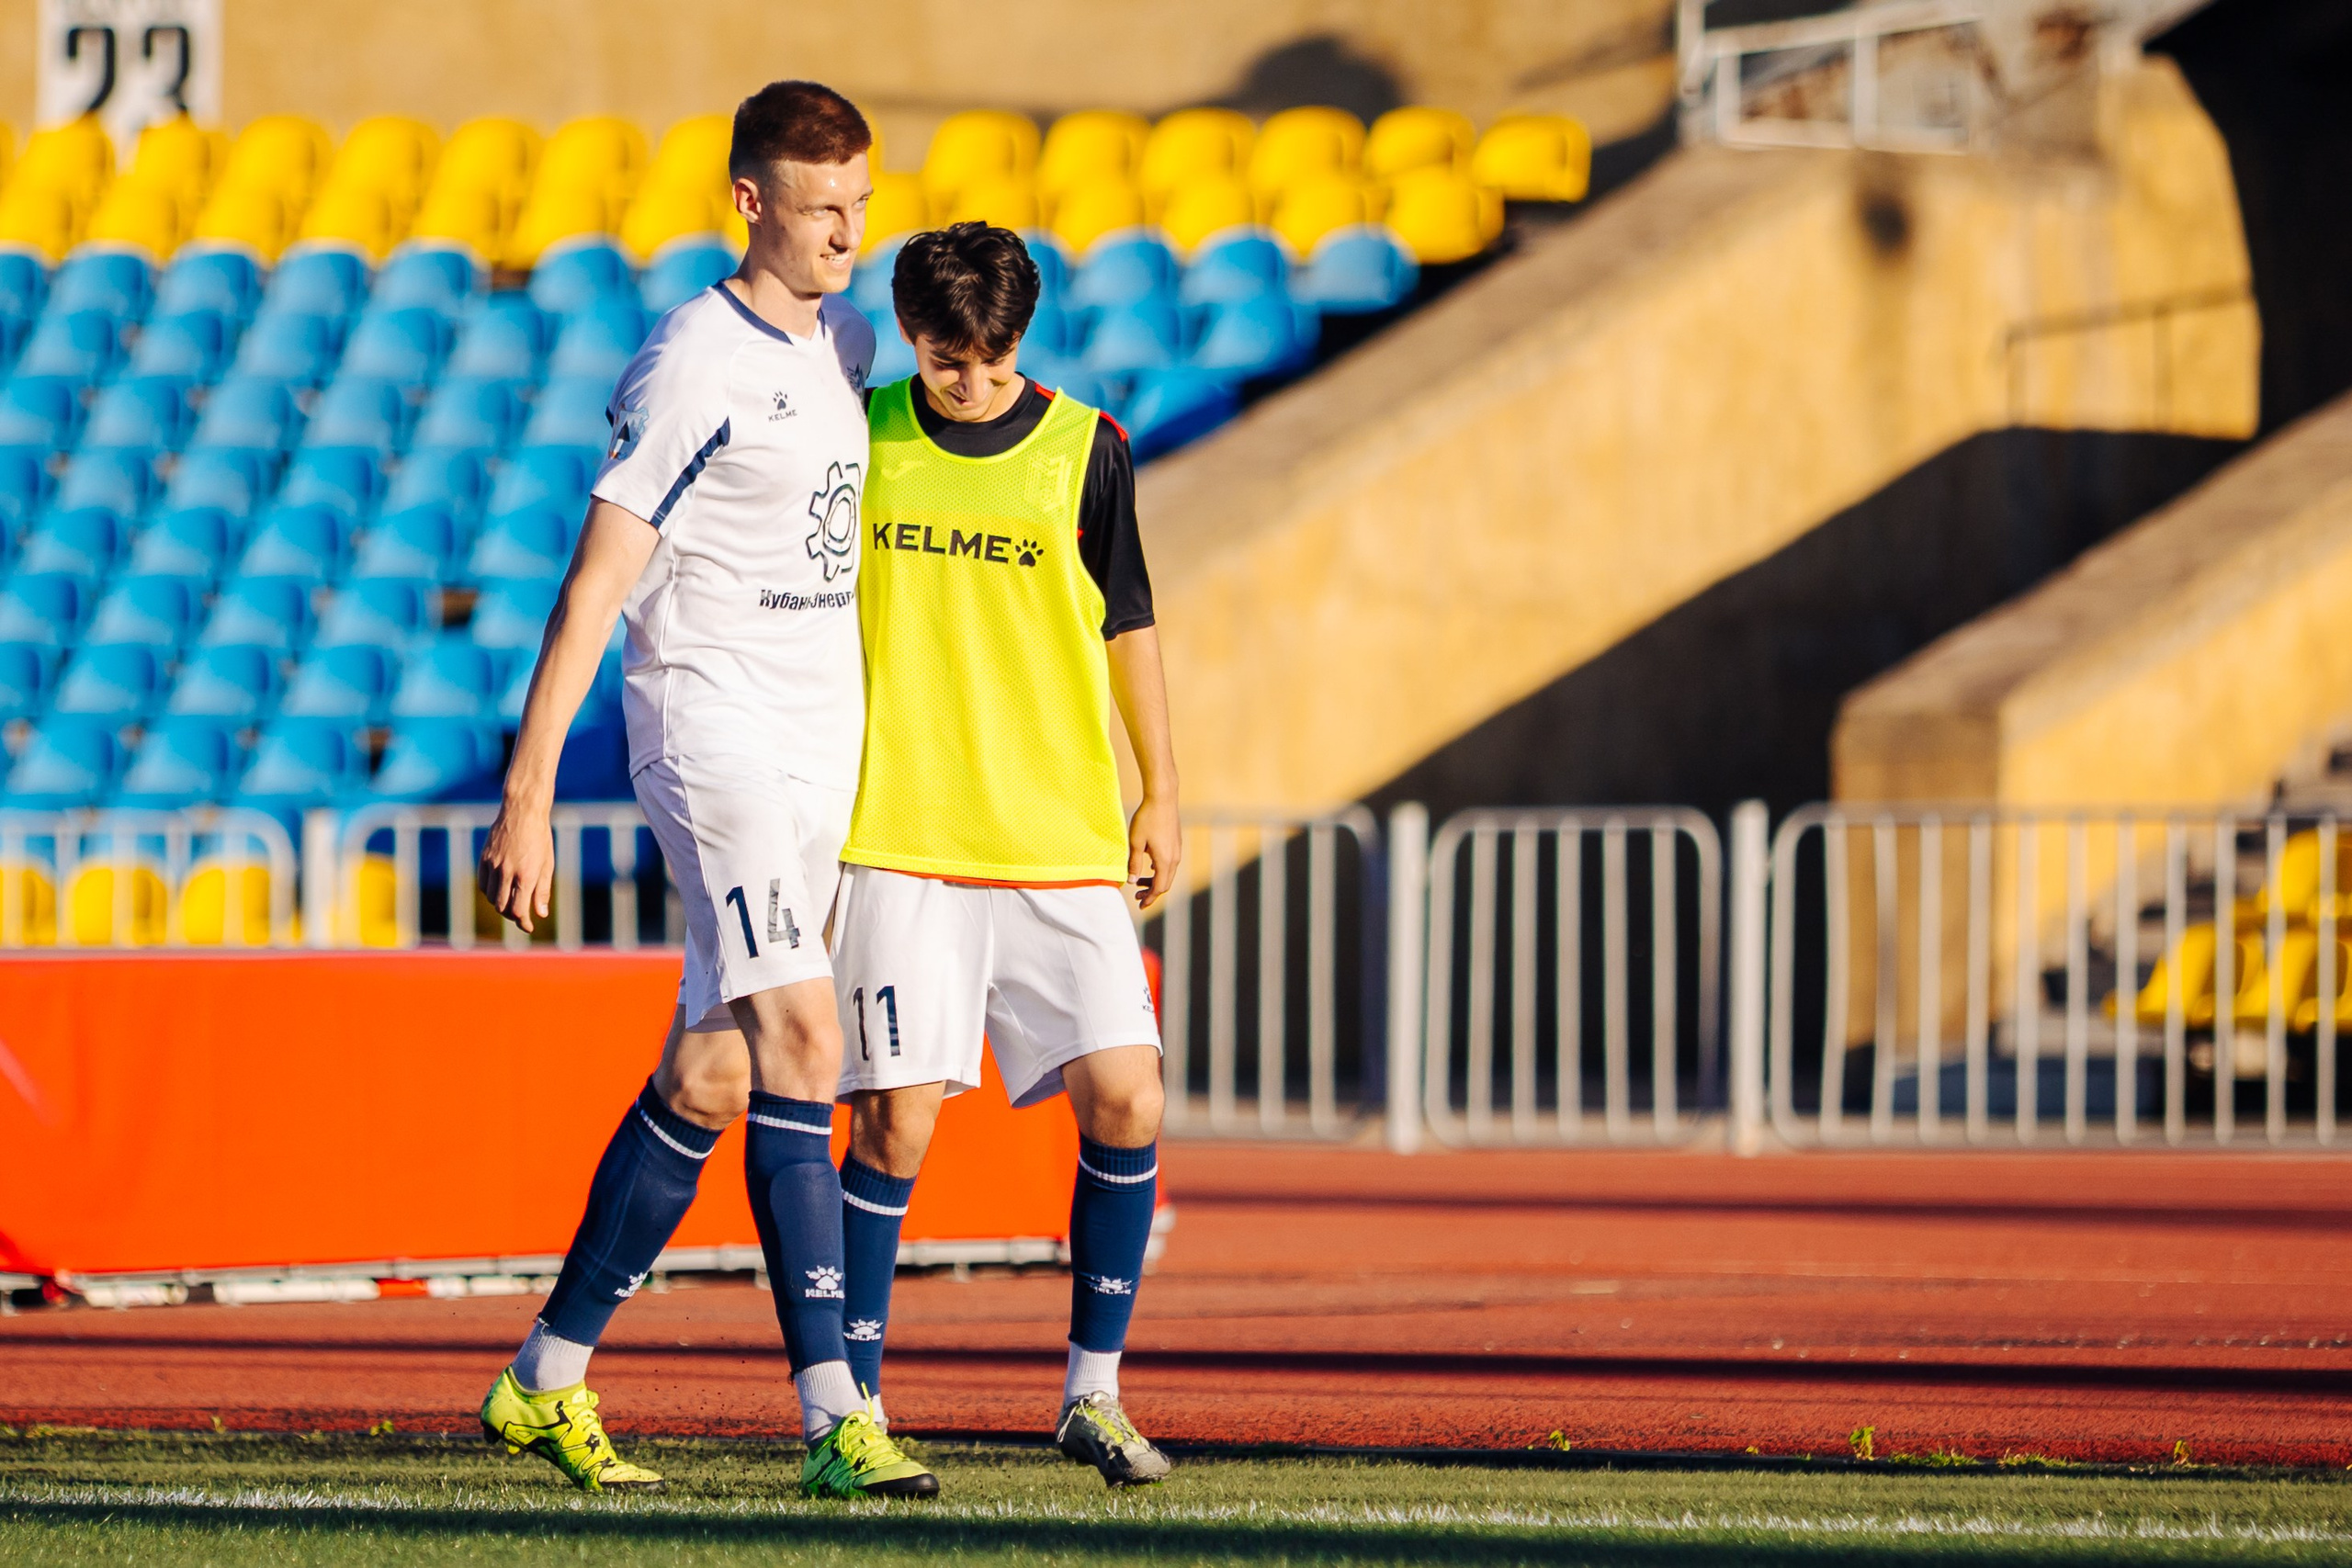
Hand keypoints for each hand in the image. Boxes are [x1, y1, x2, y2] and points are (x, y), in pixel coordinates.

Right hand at [478, 799, 553, 933]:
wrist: (522, 811)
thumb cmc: (540, 837)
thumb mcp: (547, 864)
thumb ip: (542, 890)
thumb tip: (541, 914)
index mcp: (526, 875)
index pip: (518, 910)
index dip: (523, 923)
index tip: (528, 926)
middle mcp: (507, 871)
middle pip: (502, 907)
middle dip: (512, 915)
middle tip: (521, 916)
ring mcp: (493, 864)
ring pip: (491, 897)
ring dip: (500, 904)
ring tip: (511, 902)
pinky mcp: (484, 858)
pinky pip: (483, 884)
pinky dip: (490, 892)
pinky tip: (499, 890)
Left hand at [1126, 793, 1181, 911]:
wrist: (1163, 798)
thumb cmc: (1147, 818)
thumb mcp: (1135, 843)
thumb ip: (1134, 864)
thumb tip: (1132, 882)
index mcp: (1165, 861)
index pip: (1159, 887)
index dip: (1149, 898)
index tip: (1140, 904)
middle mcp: (1174, 858)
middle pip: (1165, 883)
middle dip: (1152, 893)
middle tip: (1137, 897)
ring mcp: (1177, 850)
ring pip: (1168, 873)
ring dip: (1155, 881)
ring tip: (1140, 882)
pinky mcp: (1176, 843)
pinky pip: (1169, 863)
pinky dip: (1159, 870)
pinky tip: (1149, 865)